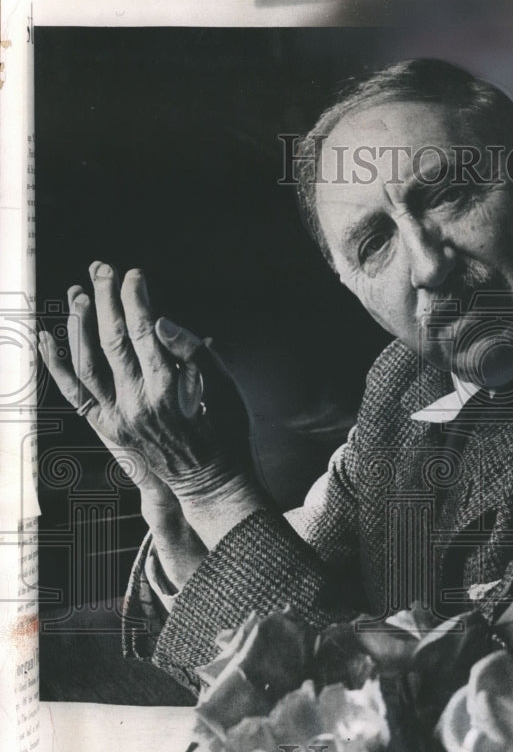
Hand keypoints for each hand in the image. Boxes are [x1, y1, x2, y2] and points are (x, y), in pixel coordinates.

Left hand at [39, 261, 267, 547]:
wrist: (210, 483)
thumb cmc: (225, 432)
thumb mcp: (226, 390)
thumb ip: (195, 354)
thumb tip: (162, 322)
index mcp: (169, 389)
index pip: (145, 331)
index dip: (136, 298)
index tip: (134, 275)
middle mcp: (137, 402)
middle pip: (112, 339)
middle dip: (105, 299)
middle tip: (102, 269)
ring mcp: (117, 417)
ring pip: (87, 363)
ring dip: (79, 325)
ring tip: (79, 293)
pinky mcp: (108, 428)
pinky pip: (75, 394)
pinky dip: (57, 365)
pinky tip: (47, 338)